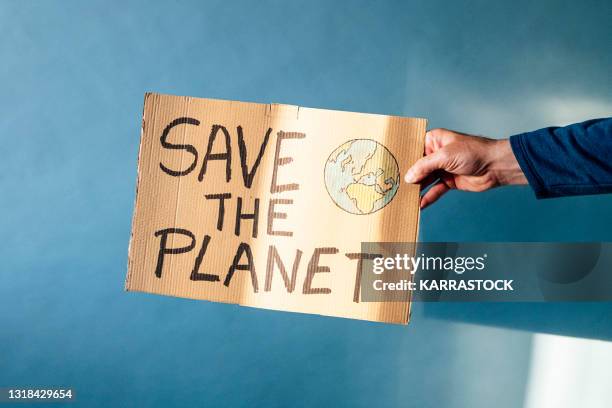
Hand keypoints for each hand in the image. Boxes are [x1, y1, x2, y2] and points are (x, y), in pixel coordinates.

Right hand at [404, 128, 526, 208]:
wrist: (496, 166)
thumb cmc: (473, 152)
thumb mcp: (444, 156)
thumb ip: (424, 166)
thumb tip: (408, 177)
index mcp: (434, 140)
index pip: (413, 149)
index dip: (403, 158)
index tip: (390, 167)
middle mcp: (436, 154)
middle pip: (417, 166)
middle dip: (408, 176)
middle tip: (393, 186)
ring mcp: (443, 168)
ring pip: (425, 180)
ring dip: (417, 189)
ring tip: (404, 197)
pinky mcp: (449, 181)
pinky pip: (435, 190)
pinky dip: (428, 197)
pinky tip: (420, 204)